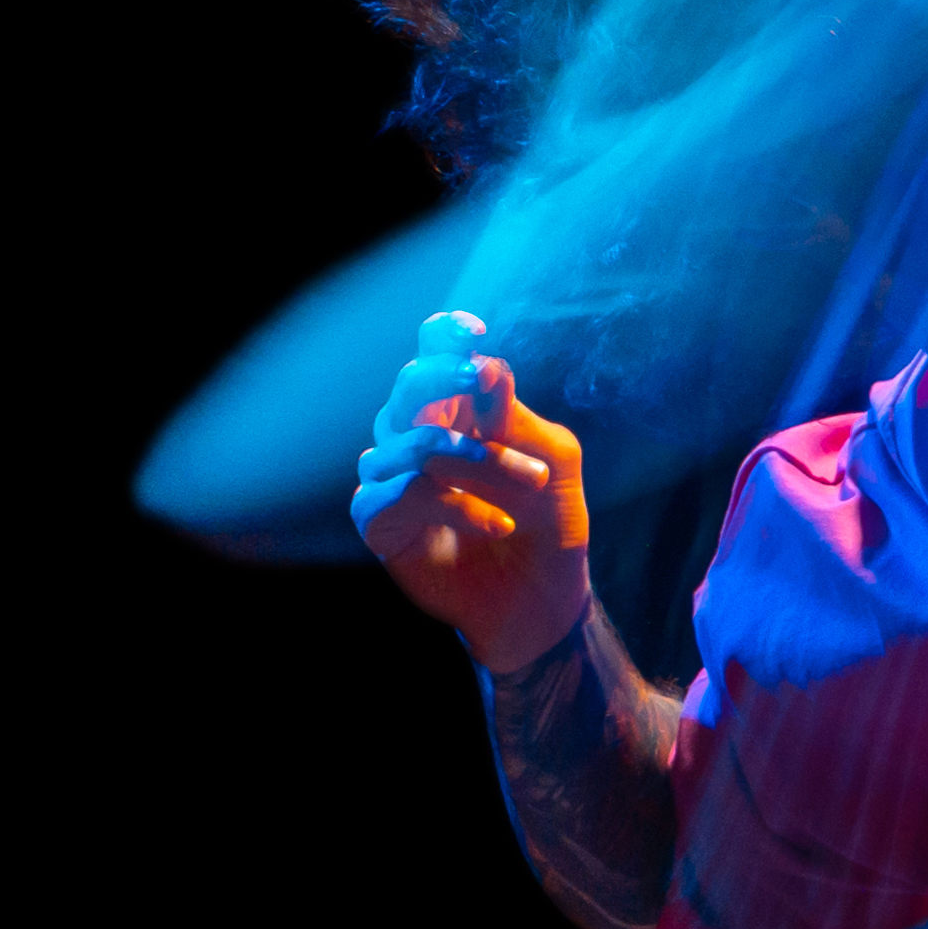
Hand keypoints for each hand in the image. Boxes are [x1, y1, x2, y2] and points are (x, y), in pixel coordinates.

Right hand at [357, 309, 595, 673]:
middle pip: (409, 385)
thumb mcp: (549, 462)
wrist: (540, 597)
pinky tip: (497, 525)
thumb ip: (517, 419)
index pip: (435, 354)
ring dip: (479, 459)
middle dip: (446, 378)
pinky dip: (458, 507)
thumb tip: (489, 368)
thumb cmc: (546, 521)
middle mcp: (415, 430)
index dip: (444, 337)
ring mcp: (390, 474)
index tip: (471, 331)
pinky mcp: (378, 518)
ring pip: (415, 443)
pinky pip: (403, 494)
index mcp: (457, 405)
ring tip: (530, 483)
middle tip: (485, 379)